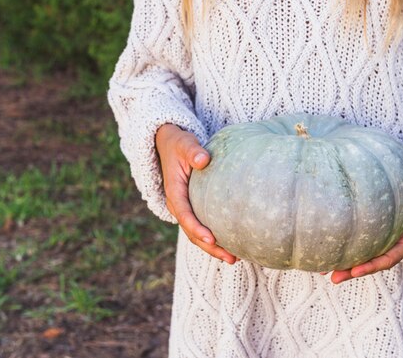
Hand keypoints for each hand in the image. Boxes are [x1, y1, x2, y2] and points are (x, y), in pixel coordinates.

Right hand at [155, 123, 236, 263]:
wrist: (169, 144)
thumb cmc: (179, 143)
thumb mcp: (184, 143)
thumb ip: (193, 151)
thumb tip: (203, 160)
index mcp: (174, 192)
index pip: (185, 215)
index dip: (197, 228)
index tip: (212, 239)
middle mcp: (178, 204)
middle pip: (191, 232)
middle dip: (209, 247)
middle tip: (230, 257)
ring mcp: (184, 208)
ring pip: (196, 234)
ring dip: (213, 248)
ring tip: (234, 259)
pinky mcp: (192, 207)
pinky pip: (202, 226)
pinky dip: (214, 238)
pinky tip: (232, 244)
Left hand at [328, 179, 402, 283]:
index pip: (389, 257)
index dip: (373, 265)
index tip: (356, 270)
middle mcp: (393, 243)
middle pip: (371, 261)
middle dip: (352, 271)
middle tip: (332, 277)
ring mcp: (382, 238)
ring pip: (361, 254)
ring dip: (343, 263)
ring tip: (321, 269)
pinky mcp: (374, 230)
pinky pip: (358, 241)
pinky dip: (343, 245)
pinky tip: (324, 247)